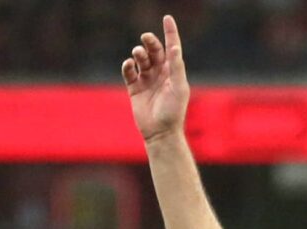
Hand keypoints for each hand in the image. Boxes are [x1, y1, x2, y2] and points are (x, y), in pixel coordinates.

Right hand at [121, 15, 188, 141]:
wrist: (160, 132)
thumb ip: (176, 67)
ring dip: (139, 53)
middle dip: (149, 42)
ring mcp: (147, 79)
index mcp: (173, 71)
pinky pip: (129, 72)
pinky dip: (127, 66)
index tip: (167, 18)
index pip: (172, 47)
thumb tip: (175, 47)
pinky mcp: (135, 88)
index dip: (170, 32)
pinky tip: (129, 65)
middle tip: (145, 38)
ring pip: (141, 59)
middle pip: (154, 50)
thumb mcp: (179, 88)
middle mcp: (160, 72)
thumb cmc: (173, 111)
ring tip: (137, 55)